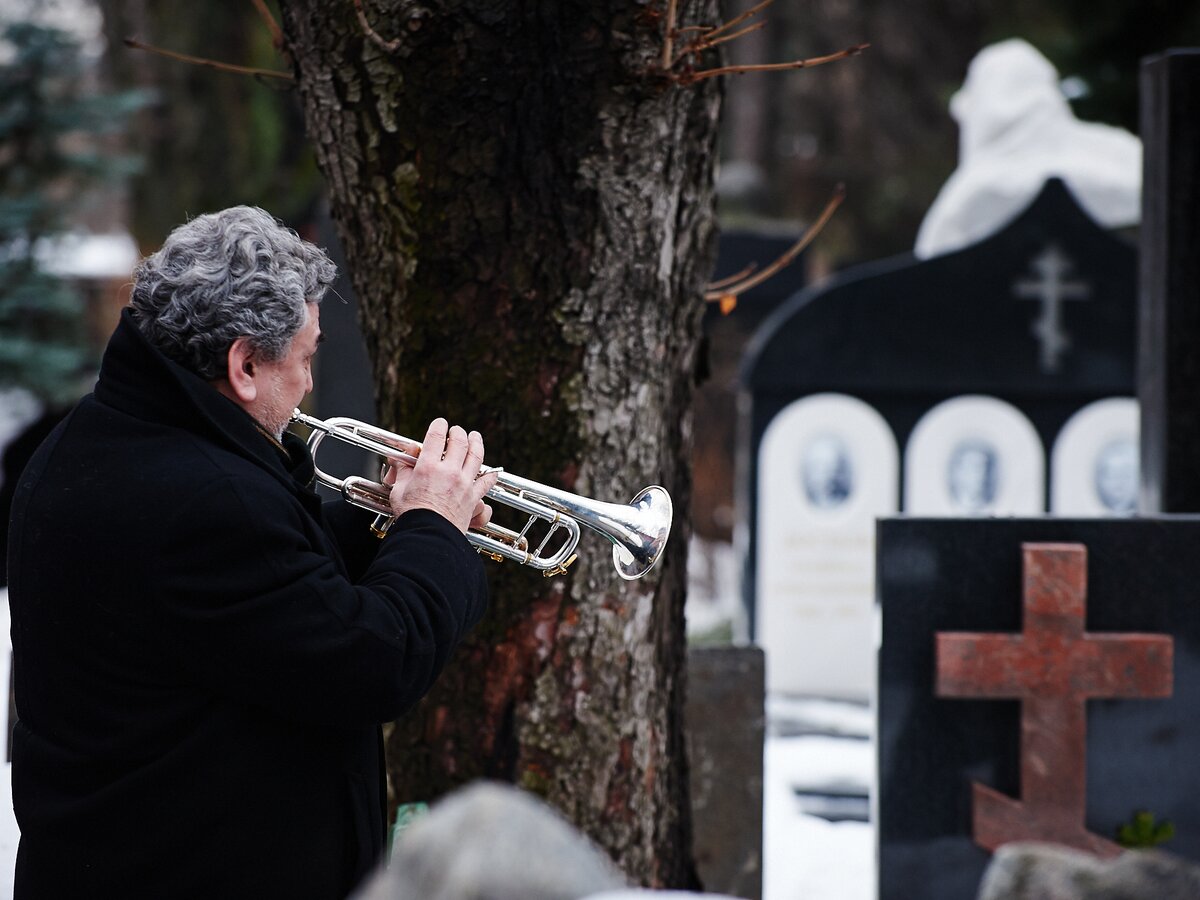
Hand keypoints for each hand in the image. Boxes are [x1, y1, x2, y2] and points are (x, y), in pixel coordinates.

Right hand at [388, 418, 498, 533]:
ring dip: (476, 443)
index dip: (438, 425)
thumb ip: (403, 472)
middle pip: (459, 441)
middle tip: (456, 430)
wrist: (429, 536)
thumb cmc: (412, 516)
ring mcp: (464, 483)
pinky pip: (487, 482)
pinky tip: (492, 470)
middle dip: (458, 432)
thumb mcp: (399, 490)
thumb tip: (399, 460)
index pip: (436, 436)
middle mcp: (449, 471)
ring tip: (475, 437)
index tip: (440, 423)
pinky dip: (491, 474)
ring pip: (476, 455)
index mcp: (428, 467)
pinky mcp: (473, 497)